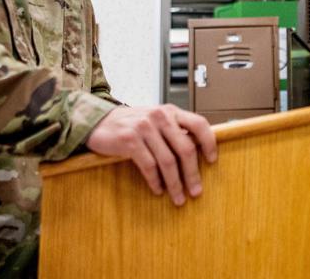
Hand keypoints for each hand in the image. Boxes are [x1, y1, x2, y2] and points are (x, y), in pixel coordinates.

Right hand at [85, 104, 217, 205]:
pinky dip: (156, 181)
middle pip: (185, 148)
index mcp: (170, 111)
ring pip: (168, 161)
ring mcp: (144, 127)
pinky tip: (158, 189)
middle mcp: (160, 116)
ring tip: (178, 197)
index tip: (212, 161)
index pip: (199, 124)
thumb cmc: (130, 124)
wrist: (97, 122)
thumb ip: (173, 130)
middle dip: (193, 174)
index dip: (209, 143)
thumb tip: (197, 151)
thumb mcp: (155, 120)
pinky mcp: (130, 140)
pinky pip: (149, 166)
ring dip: (175, 183)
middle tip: (196, 191)